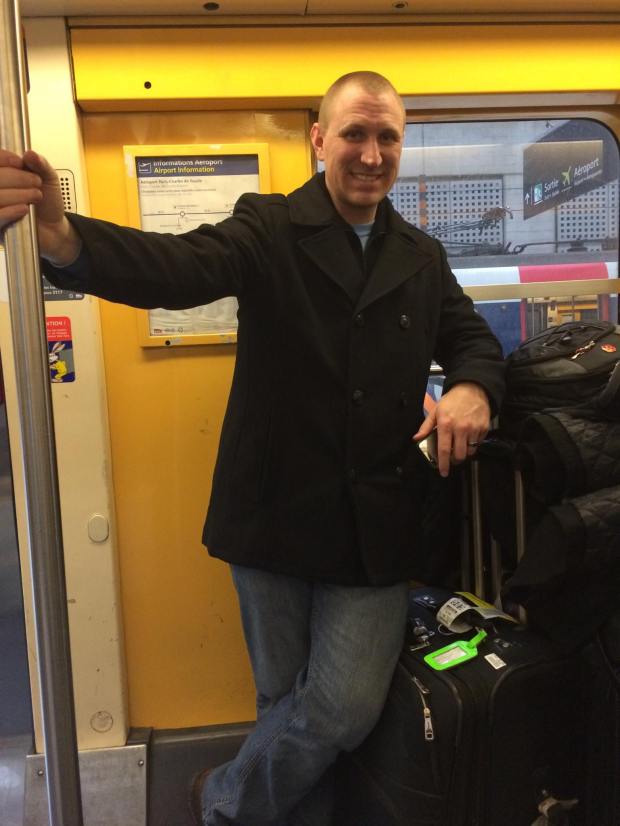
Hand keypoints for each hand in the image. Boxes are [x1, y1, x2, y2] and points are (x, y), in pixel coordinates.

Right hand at [0, 149, 80, 264]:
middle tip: (36, 183)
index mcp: (4, 175)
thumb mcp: (49, 178)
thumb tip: (30, 154)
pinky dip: (10, 211)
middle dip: (17, 177)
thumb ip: (40, 164)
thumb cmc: (48, 202)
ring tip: (36, 196)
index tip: (20, 162)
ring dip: (19, 194)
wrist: (54, 228)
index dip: (4, 159)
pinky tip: (24, 209)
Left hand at [413, 382, 490, 476]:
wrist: (472, 389)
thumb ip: (426, 426)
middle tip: (452, 457)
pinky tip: (469, 436)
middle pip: (459, 455)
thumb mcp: (436, 411)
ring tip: (460, 445)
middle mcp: (461, 428)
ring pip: (470, 451)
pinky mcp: (484, 428)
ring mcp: (474, 429)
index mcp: (446, 424)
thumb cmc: (452, 400)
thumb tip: (416, 438)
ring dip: (465, 452)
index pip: (444, 449)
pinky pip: (478, 443)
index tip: (443, 472)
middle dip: (455, 460)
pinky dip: (473, 444)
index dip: (443, 463)